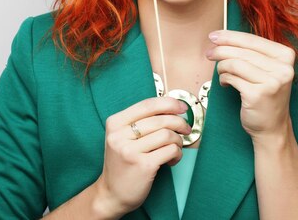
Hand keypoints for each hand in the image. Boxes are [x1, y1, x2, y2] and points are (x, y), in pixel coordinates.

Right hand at [96, 96, 191, 215]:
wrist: (111, 193)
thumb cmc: (121, 163)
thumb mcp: (121, 137)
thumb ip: (140, 122)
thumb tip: (171, 109)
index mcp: (114, 123)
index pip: (147, 105)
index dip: (168, 103)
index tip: (181, 107)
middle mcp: (119, 135)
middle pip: (159, 119)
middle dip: (179, 123)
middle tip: (186, 129)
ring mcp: (130, 150)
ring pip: (167, 135)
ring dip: (178, 141)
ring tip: (176, 147)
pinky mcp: (143, 165)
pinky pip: (170, 151)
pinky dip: (177, 154)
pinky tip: (172, 159)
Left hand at [206, 30, 295, 142]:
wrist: (272, 127)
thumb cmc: (265, 94)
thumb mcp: (265, 69)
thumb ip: (250, 52)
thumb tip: (221, 37)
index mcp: (286, 55)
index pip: (252, 39)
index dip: (230, 36)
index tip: (214, 36)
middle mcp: (283, 68)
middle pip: (242, 50)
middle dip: (220, 50)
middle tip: (209, 53)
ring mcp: (273, 82)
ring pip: (234, 63)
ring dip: (221, 66)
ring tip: (220, 72)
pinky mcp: (258, 94)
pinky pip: (231, 78)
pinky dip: (224, 79)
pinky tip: (225, 83)